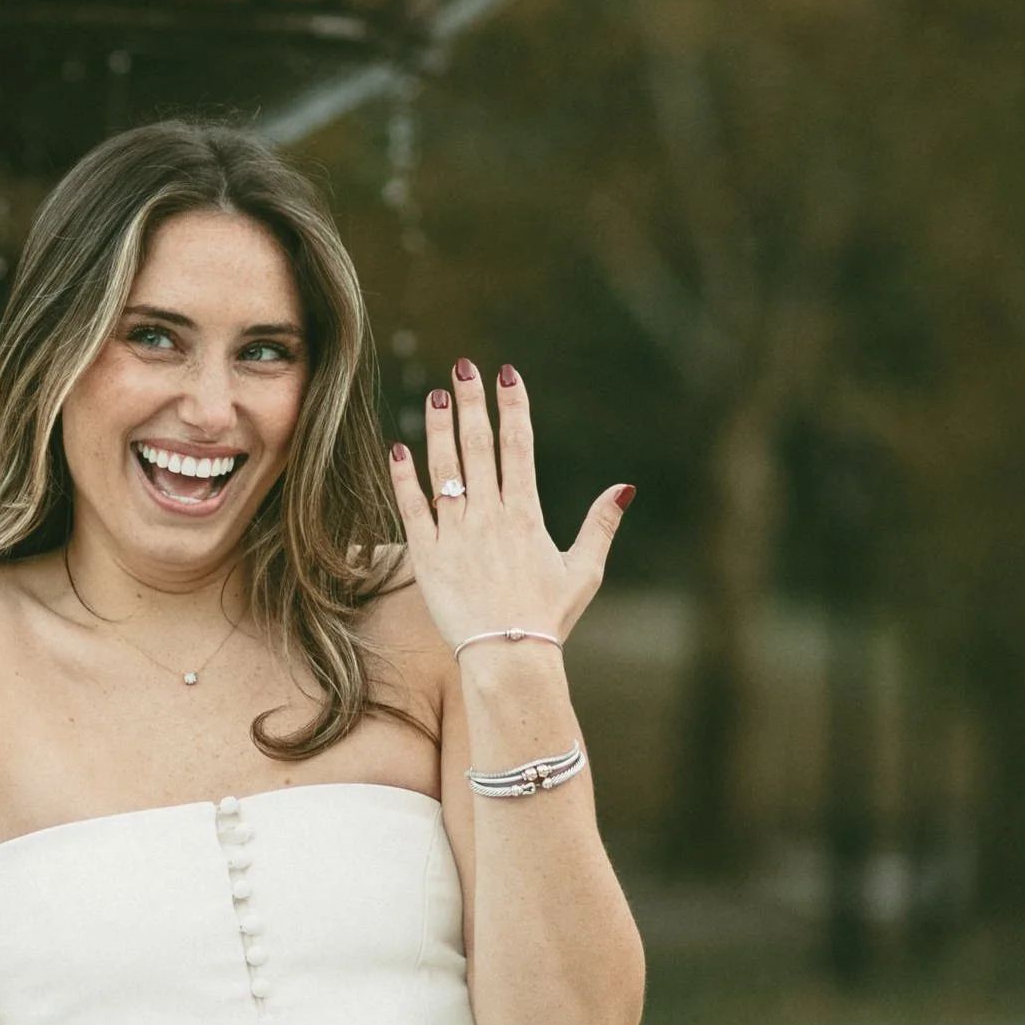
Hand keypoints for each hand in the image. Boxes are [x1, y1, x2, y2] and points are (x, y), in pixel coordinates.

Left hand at [388, 360, 631, 650]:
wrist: (509, 657)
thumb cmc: (548, 618)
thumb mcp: (584, 571)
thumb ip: (600, 525)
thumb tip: (625, 488)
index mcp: (526, 515)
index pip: (518, 447)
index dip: (512, 407)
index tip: (506, 375)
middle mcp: (489, 516)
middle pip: (478, 447)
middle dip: (472, 403)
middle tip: (463, 367)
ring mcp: (456, 534)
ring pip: (444, 470)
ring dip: (439, 430)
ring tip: (436, 396)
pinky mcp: (427, 556)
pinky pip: (412, 509)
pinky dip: (405, 479)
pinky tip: (399, 450)